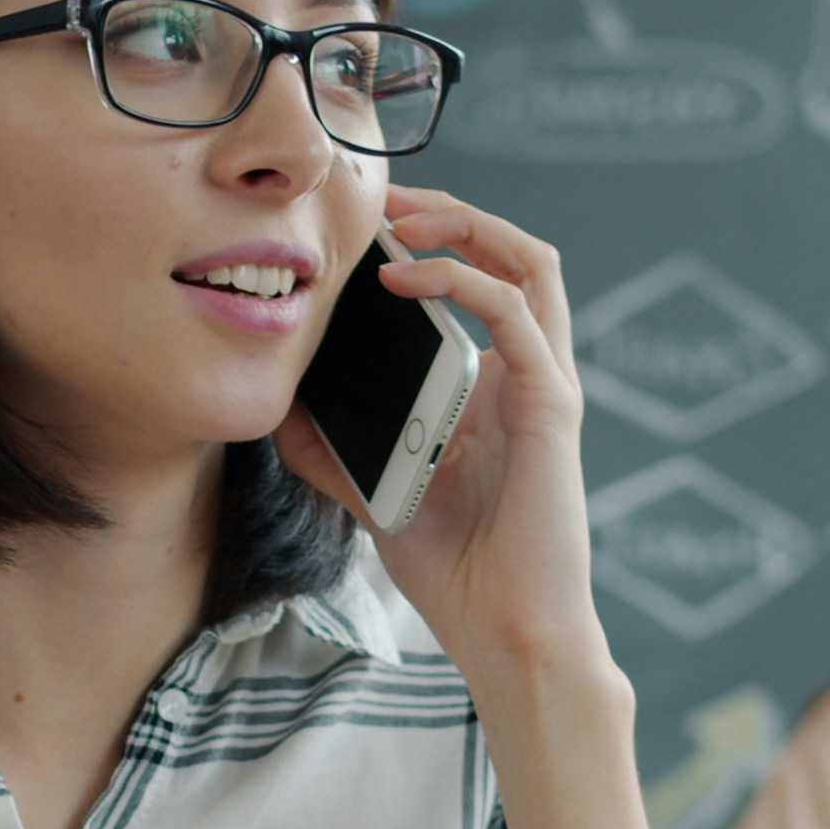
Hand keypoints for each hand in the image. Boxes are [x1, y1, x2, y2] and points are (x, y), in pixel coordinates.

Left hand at [273, 184, 608, 681]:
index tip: (367, 221)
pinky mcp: (551, 407)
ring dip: (468, 225)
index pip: (481, 280)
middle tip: (384, 194)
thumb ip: (332, 450)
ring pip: (532, 263)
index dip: (433, 236)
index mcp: (497, 387)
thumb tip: (277, 408)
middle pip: (514, 252)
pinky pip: (517, 315)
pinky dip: (463, 281)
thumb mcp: (373, 493)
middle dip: (450, 208)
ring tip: (403, 218)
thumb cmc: (457, 573)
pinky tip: (407, 279)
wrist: (507, 634)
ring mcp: (546, 386)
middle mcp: (530, 374)